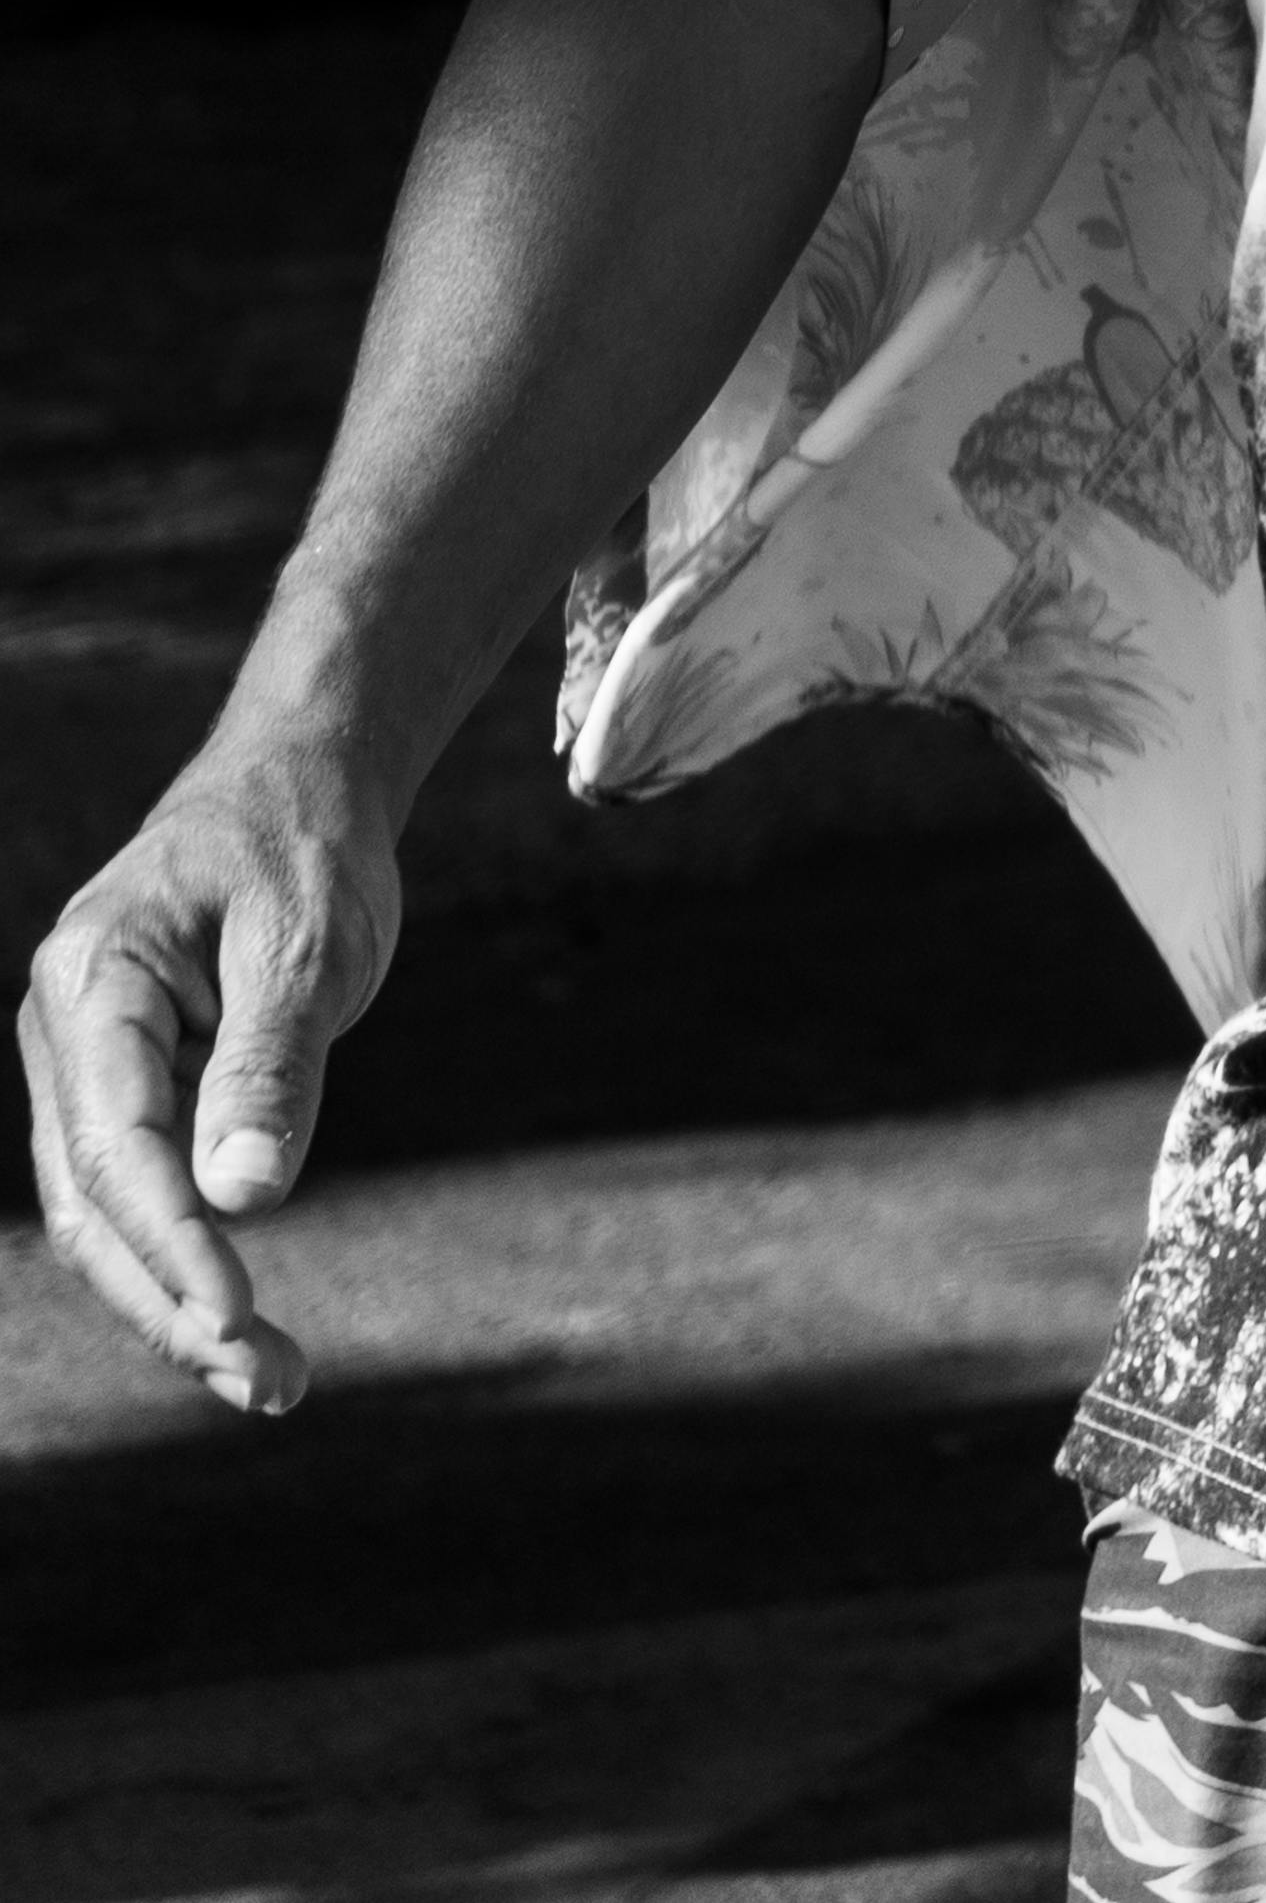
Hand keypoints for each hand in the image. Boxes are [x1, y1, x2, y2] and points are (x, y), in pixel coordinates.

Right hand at [20, 726, 398, 1420]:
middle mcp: (65, 1031)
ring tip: (273, 1381)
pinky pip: (141, 1193)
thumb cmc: (304, 840)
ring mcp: (87, 1066)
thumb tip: (244, 1202)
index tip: (239, 1313)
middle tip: (267, 1380)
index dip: (172, 1241)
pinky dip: (189, 1261)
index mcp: (93, 978)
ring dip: (176, 1305)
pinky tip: (246, 1327)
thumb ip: (271, 1063)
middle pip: (92, 1204)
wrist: (299, 777)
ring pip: (106, 1218)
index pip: (116, 1143)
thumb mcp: (305, 939)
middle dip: (169, 1303)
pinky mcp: (129, 1090)